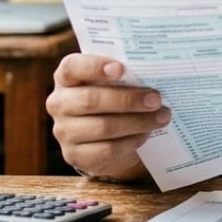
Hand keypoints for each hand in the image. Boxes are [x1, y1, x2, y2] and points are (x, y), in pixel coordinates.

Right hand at [45, 53, 169, 180]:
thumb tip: (155, 71)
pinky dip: (132, 141)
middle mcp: (59, 103)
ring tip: (162, 117)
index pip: (72, 67)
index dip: (95, 66)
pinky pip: (107, 150)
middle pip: (90, 100)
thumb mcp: (114, 82)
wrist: (104, 136)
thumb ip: (125, 74)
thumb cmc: (113, 97)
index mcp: (67, 77)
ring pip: (102, 127)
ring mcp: (64, 131)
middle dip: (128, 100)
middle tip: (156, 99)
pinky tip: (147, 133)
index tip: (121, 68)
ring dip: (137, 122)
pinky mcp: (74, 155)